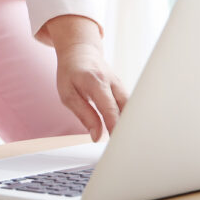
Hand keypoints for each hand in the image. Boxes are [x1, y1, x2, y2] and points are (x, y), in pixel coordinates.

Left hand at [38, 16, 127, 141]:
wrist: (80, 51)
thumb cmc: (70, 72)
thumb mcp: (67, 93)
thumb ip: (83, 114)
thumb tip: (97, 136)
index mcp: (95, 81)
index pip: (109, 107)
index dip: (115, 126)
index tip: (118, 142)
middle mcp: (112, 81)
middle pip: (127, 107)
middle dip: (129, 128)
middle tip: (127, 148)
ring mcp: (120, 84)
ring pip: (132, 107)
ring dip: (132, 124)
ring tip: (131, 144)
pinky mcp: (123, 88)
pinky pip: (130, 105)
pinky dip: (131, 119)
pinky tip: (130, 133)